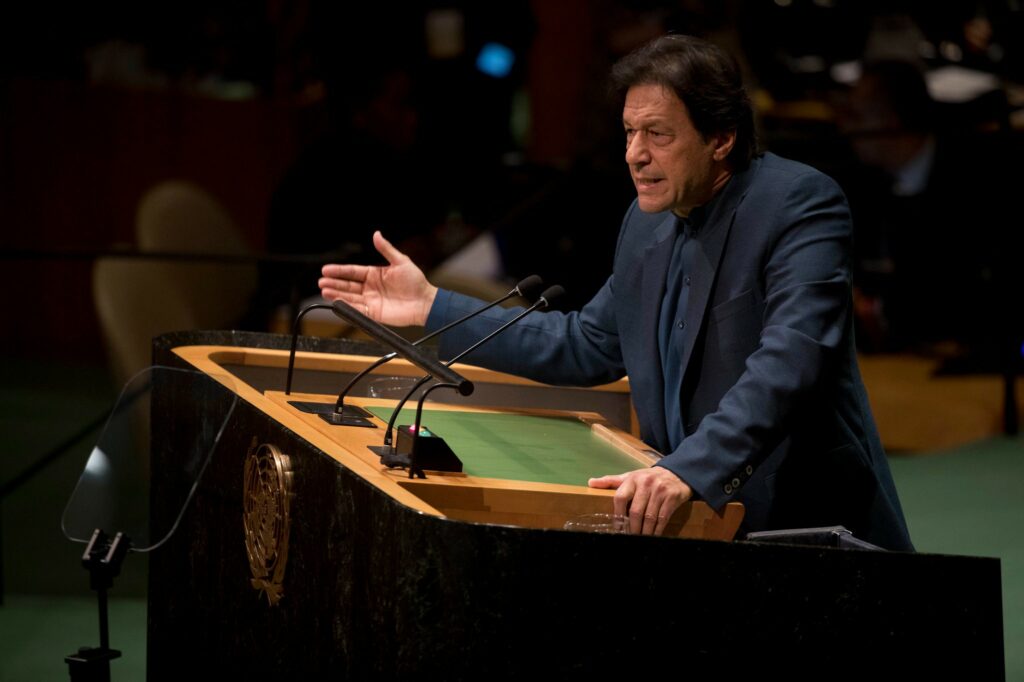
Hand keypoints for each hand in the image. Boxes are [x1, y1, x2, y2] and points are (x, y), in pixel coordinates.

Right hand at [319, 231, 437, 326]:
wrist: (425, 302)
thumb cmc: (416, 282)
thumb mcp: (401, 262)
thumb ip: (386, 249)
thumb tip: (376, 234)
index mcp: (374, 274)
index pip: (353, 271)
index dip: (339, 271)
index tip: (326, 269)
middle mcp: (370, 287)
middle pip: (348, 285)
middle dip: (334, 283)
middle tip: (321, 282)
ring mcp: (371, 300)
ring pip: (350, 296)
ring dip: (336, 294)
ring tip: (324, 290)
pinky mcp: (374, 313)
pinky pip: (358, 309)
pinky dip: (347, 306)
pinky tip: (337, 302)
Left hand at [588, 466, 692, 535]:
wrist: (675, 473)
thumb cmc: (648, 478)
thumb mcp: (630, 476)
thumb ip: (611, 481)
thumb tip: (590, 483)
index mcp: (633, 479)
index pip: (620, 497)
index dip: (618, 515)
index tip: (618, 527)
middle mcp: (646, 483)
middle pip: (635, 511)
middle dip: (632, 527)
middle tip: (630, 537)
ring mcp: (660, 490)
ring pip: (649, 517)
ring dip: (645, 531)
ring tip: (641, 539)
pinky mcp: (672, 497)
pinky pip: (663, 518)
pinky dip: (657, 530)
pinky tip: (654, 535)